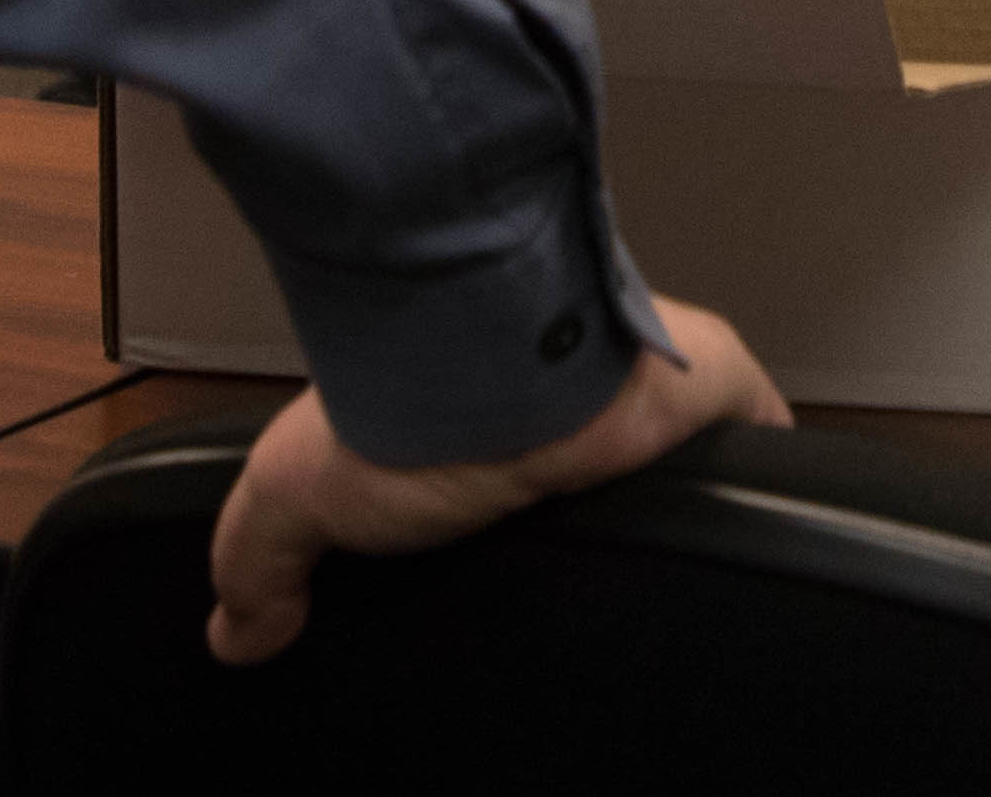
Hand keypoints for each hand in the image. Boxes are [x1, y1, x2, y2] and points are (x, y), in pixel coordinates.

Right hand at [204, 297, 788, 665]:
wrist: (487, 362)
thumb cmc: (406, 413)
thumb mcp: (298, 496)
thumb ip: (260, 559)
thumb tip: (232, 628)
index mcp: (474, 400)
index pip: (505, 449)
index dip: (508, 493)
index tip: (509, 541)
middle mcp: (565, 377)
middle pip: (603, 448)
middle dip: (600, 491)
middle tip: (597, 561)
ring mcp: (642, 379)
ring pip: (677, 435)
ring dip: (677, 476)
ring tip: (667, 551)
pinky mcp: (705, 385)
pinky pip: (753, 423)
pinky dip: (758, 460)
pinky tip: (752, 511)